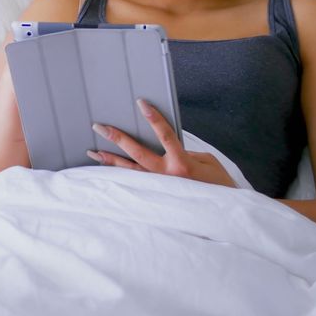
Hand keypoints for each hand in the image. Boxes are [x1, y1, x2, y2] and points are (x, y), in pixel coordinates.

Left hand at [87, 99, 236, 188]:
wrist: (221, 212)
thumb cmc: (217, 183)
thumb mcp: (206, 160)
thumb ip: (183, 151)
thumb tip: (163, 146)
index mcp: (182, 162)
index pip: (165, 134)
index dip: (153, 118)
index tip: (141, 103)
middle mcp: (167, 175)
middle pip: (137, 153)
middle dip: (118, 138)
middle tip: (99, 126)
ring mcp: (160, 187)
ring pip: (130, 171)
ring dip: (111, 160)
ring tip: (93, 152)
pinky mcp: (157, 196)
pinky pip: (135, 184)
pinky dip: (121, 177)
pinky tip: (107, 172)